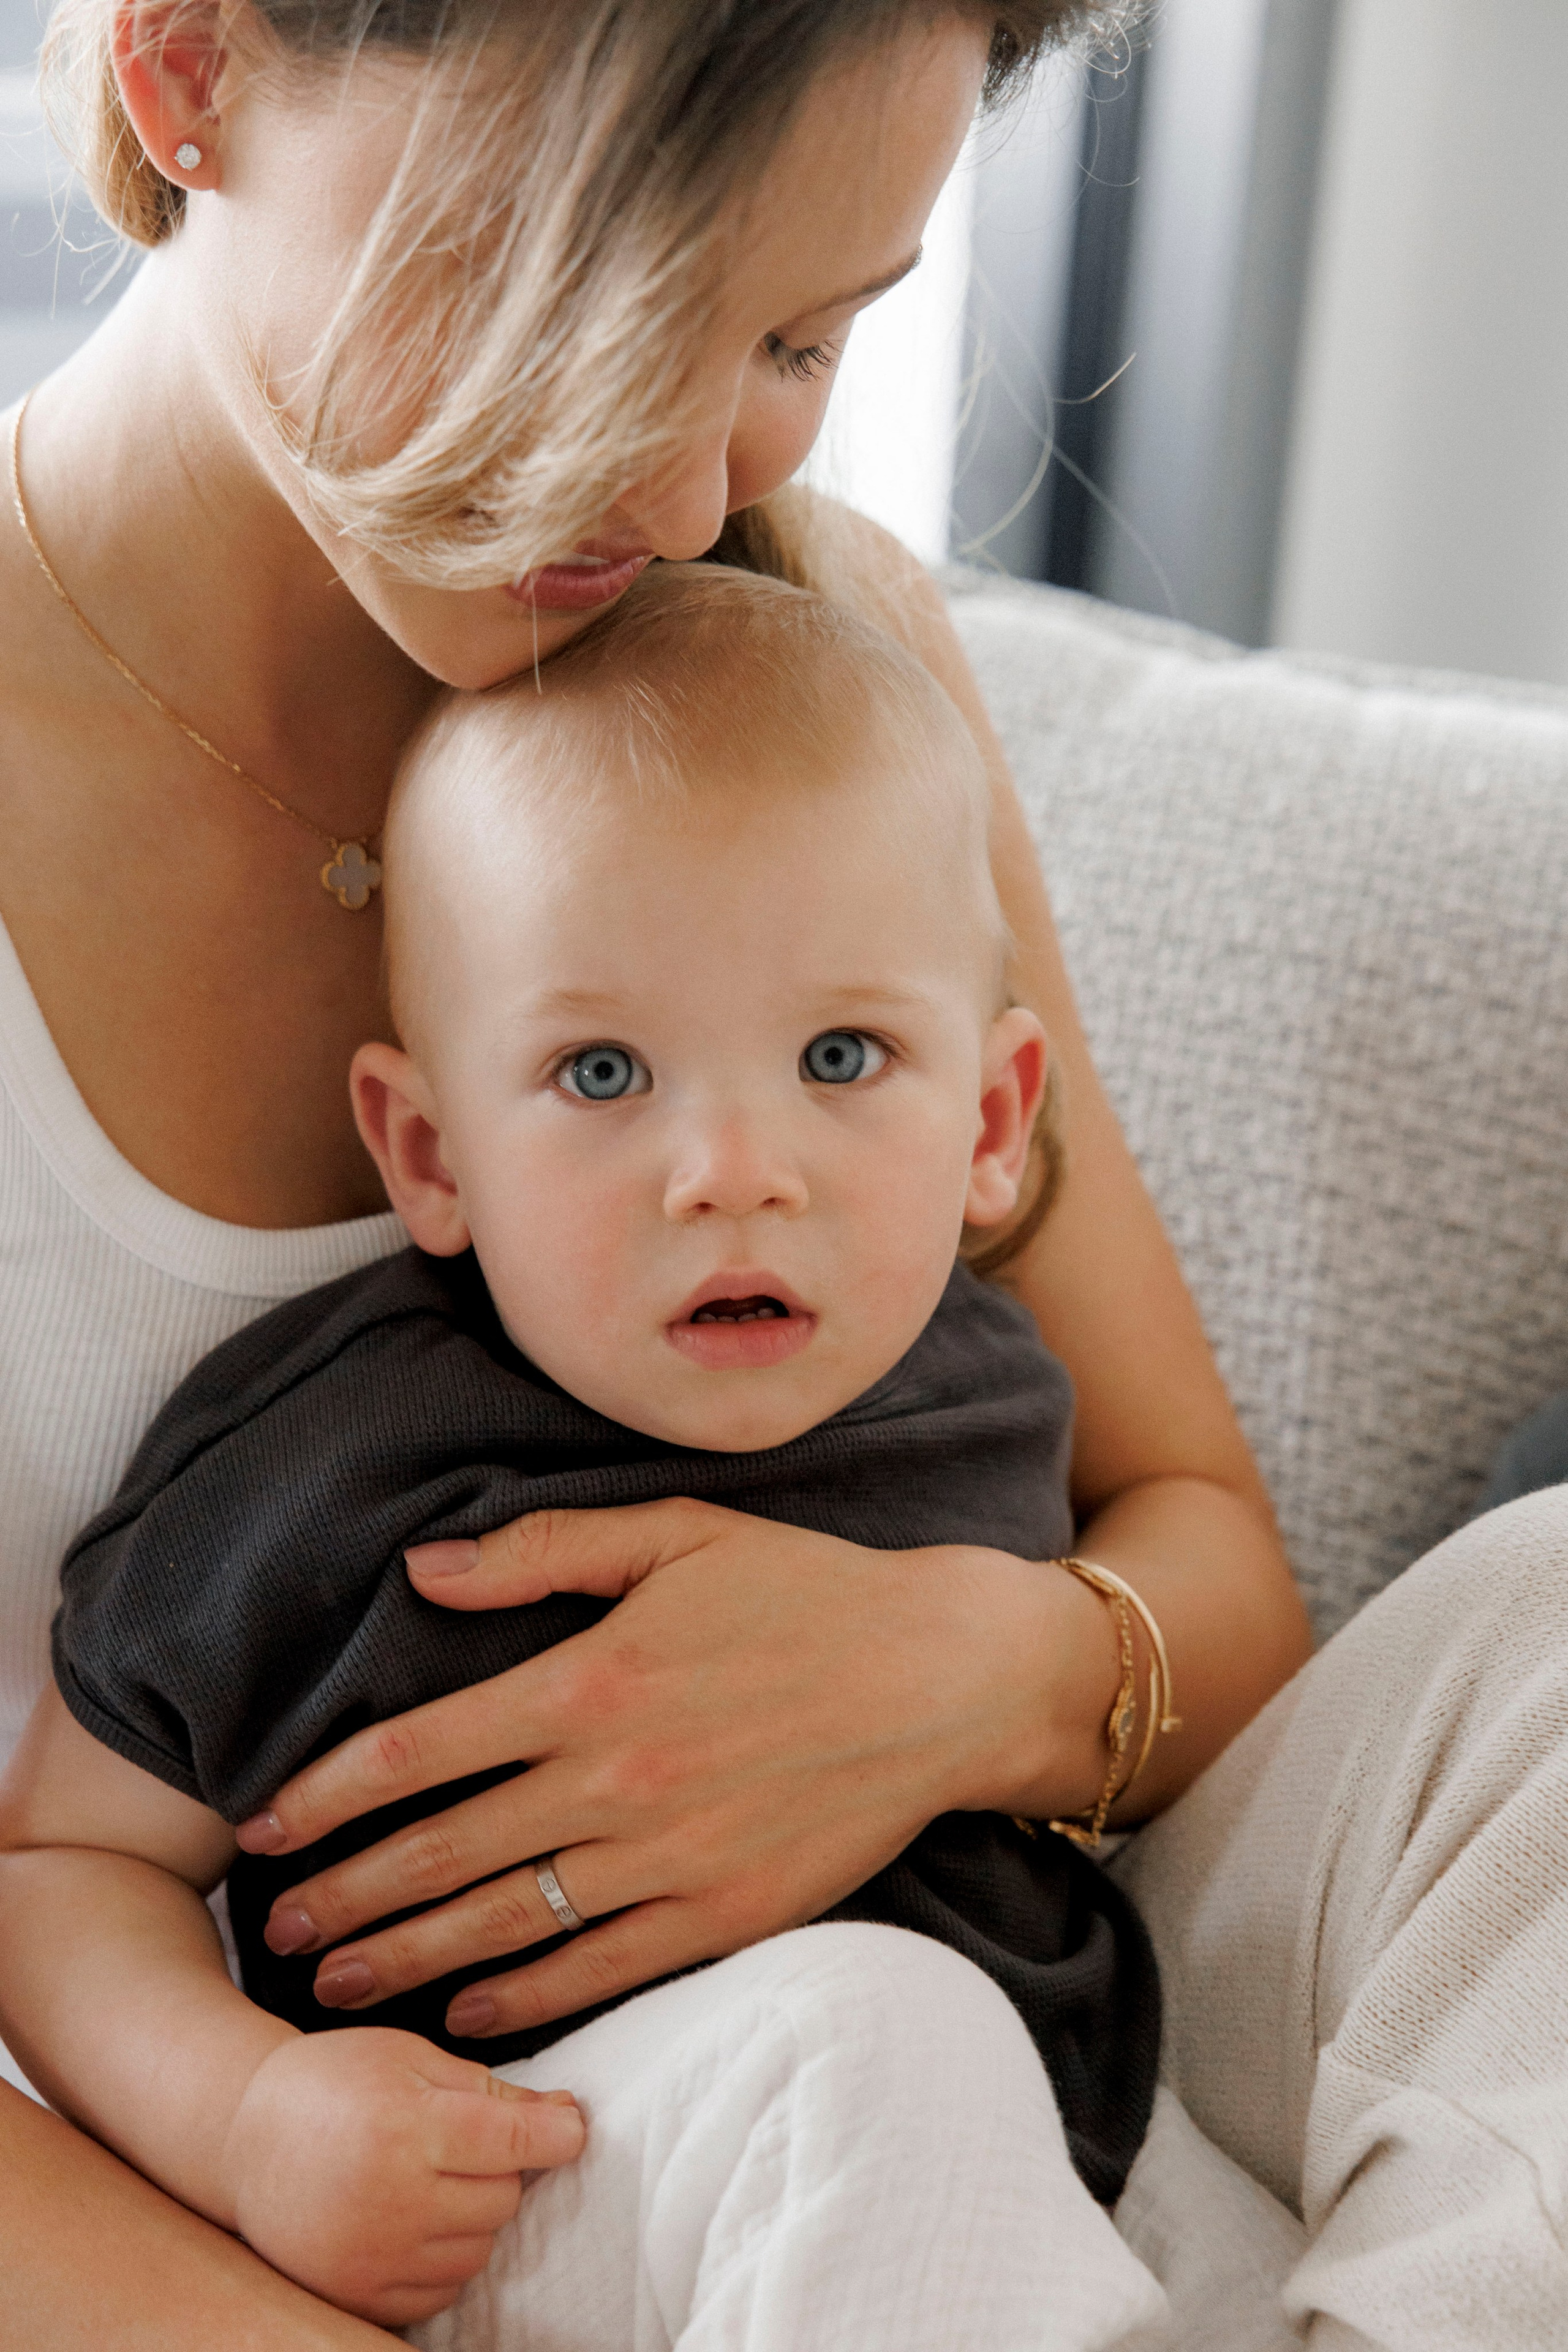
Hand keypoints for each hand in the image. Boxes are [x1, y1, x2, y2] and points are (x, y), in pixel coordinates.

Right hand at [221, 2028, 583, 2326]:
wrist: (243, 2137)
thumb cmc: (333, 2081)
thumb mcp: (409, 2057)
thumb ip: (490, 2089)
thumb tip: (567, 2117)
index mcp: (407, 2124)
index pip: (518, 2140)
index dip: (558, 2133)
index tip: (570, 2128)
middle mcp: (391, 2197)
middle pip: (504, 2199)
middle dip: (500, 2169)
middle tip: (460, 2144)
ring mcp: (371, 2256)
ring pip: (478, 2250)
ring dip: (471, 2216)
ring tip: (428, 2179)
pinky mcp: (355, 2296)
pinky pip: (440, 2293)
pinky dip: (440, 2260)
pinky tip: (409, 2220)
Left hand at [237, 1501, 1105, 2040]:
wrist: (944, 1677)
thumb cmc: (805, 1590)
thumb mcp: (676, 1534)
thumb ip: (541, 1553)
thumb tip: (422, 1571)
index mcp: (591, 1678)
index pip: (417, 1750)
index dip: (325, 1794)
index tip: (264, 1826)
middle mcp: (616, 1777)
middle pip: (443, 1852)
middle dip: (346, 1896)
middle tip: (274, 1931)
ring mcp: (671, 1855)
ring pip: (507, 1924)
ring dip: (410, 1959)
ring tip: (338, 1986)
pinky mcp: (726, 1911)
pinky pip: (602, 1967)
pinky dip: (525, 1995)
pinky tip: (468, 2010)